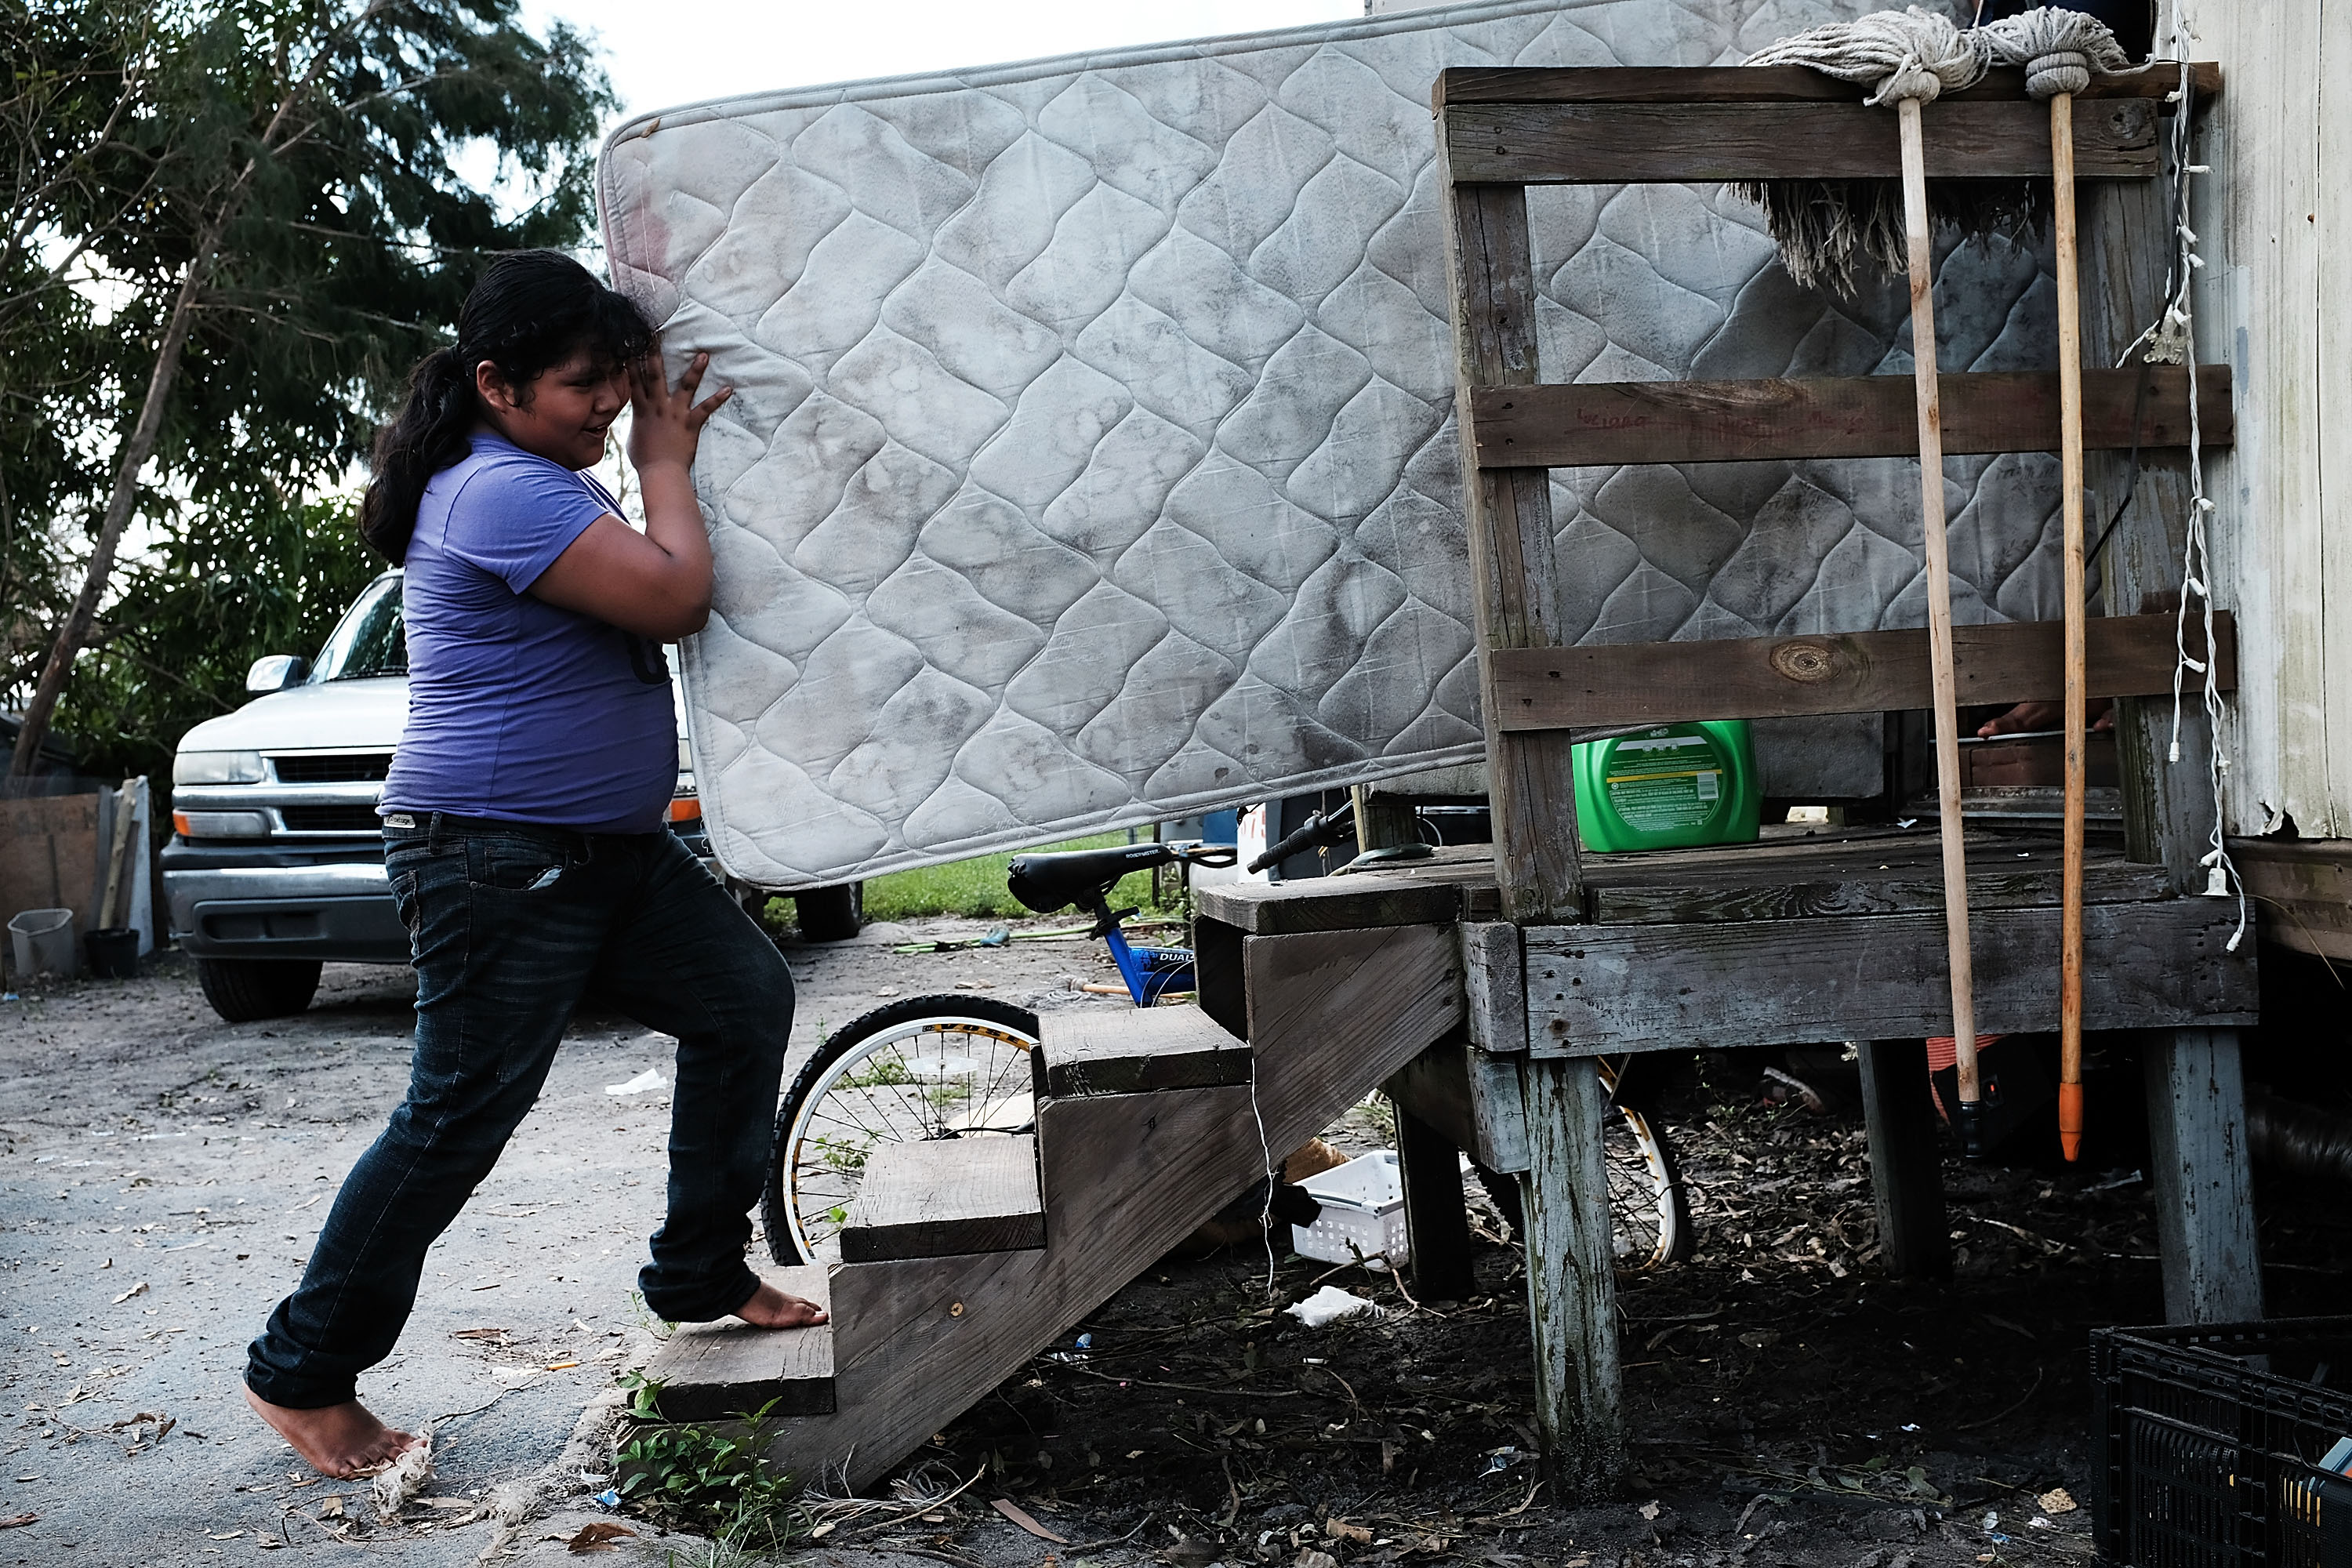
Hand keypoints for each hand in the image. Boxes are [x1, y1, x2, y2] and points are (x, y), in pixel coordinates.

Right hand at [626, 345, 732, 474]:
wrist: (660, 472)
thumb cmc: (645, 459)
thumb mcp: (633, 437)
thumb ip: (635, 423)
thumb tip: (635, 419)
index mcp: (641, 409)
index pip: (633, 380)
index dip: (631, 361)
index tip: (631, 343)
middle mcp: (658, 406)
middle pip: (654, 375)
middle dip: (654, 353)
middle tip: (655, 335)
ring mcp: (675, 413)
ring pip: (685, 386)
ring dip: (695, 370)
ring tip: (704, 355)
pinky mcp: (691, 423)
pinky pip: (706, 408)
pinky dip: (717, 398)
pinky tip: (728, 388)